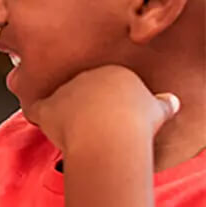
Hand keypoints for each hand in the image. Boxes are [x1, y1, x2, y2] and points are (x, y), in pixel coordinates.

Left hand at [24, 65, 179, 153]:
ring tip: (76, 132)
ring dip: (63, 114)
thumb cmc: (136, 123)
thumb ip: (161, 103)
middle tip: (93, 126)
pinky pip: (36, 109)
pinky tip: (44, 126)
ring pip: (59, 100)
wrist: (110, 134)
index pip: (105, 84)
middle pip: (81, 91)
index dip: (106, 101)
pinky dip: (38, 117)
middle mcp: (85, 75)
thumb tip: (169, 102)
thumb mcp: (158, 110)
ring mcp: (64, 90)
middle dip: (85, 106)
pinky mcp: (48, 106)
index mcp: (113, 72)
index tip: (111, 116)